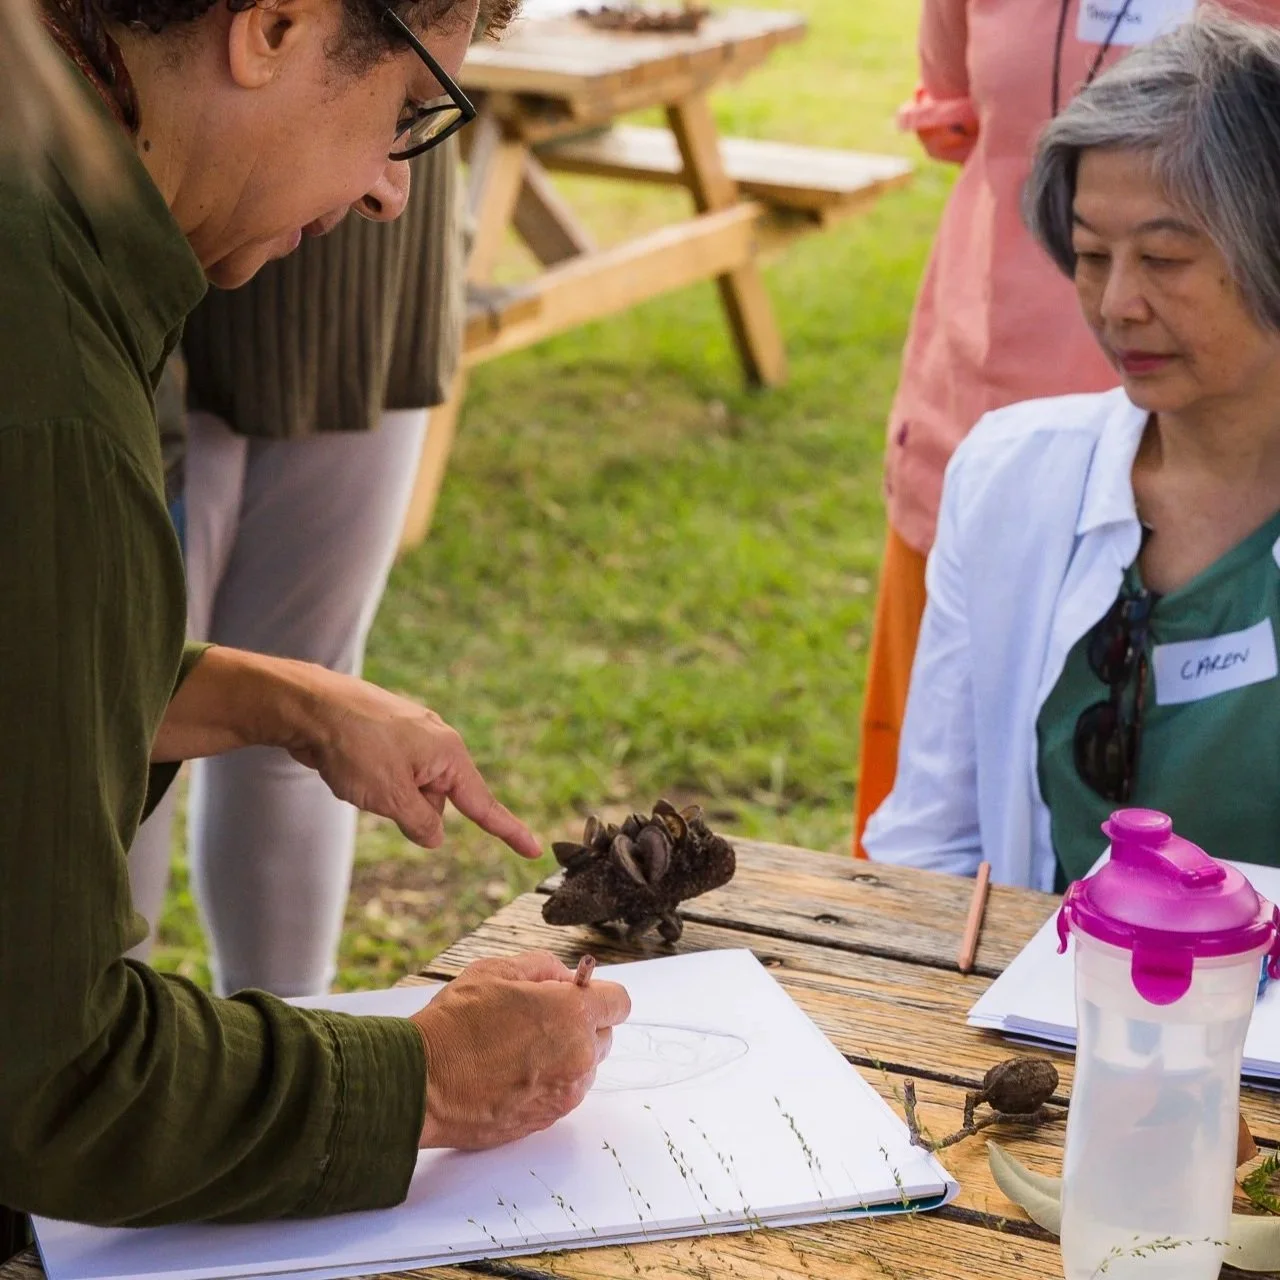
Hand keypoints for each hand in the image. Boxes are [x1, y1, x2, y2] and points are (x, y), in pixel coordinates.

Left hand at [287, 666, 539, 858]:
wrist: (311, 707)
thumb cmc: (355, 747)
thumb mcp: (392, 798)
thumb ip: (421, 824)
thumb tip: (434, 836)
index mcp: (448, 754)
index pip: (483, 803)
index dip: (508, 831)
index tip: (533, 850)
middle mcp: (437, 740)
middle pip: (439, 798)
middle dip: (413, 809)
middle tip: (377, 794)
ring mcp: (412, 735)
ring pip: (412, 787)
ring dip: (389, 795)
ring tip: (356, 774)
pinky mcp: (388, 734)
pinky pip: (392, 772)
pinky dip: (376, 779)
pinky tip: (350, 766)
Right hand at [411, 952, 631, 1149]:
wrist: (423, 1085)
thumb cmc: (456, 1024)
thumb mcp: (496, 971)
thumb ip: (542, 967)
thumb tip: (562, 977)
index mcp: (573, 1015)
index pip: (619, 1002)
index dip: (598, 995)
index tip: (576, 994)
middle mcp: (578, 1057)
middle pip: (603, 1036)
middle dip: (580, 1024)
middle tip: (539, 1018)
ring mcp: (564, 1093)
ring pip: (583, 1068)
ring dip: (565, 1055)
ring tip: (518, 1047)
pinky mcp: (546, 1119)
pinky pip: (561, 1093)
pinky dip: (547, 1082)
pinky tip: (511, 1072)